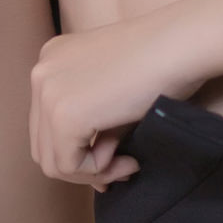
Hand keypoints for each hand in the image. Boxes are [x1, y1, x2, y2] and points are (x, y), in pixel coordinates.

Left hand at [29, 10, 205, 185]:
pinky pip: (68, 165)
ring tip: (126, 163)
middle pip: (43, 145)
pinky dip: (97, 171)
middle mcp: (41, 73)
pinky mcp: (64, 115)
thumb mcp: (114, 94)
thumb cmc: (162, 62)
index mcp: (53, 61)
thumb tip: (94, 176)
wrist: (181, 45)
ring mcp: (47, 93)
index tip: (115, 159)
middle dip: (82, 166)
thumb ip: (96, 131)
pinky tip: (126, 159)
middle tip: (121, 167)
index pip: (47, 124)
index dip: (79, 151)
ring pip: (52, 161)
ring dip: (91, 171)